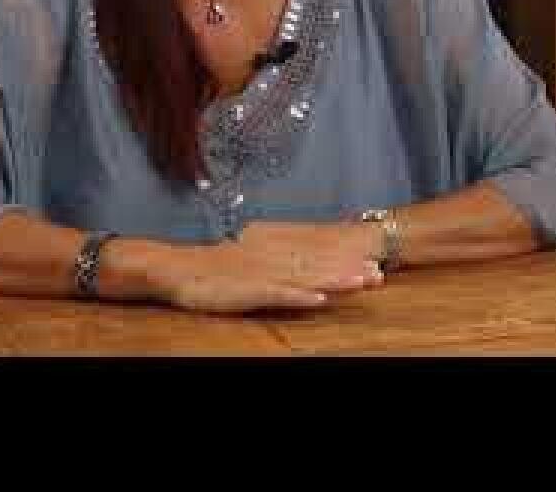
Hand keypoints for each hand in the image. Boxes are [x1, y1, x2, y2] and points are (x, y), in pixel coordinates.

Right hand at [154, 221, 382, 314]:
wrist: (176, 269)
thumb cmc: (210, 271)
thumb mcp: (245, 263)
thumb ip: (269, 263)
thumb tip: (292, 265)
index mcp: (273, 254)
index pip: (315, 257)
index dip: (344, 261)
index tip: (371, 264)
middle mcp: (273, 261)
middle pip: (319, 267)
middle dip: (349, 271)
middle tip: (379, 274)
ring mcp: (262, 275)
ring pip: (307, 278)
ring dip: (335, 281)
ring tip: (363, 283)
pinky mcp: (249, 291)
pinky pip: (279, 295)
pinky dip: (300, 296)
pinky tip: (320, 299)